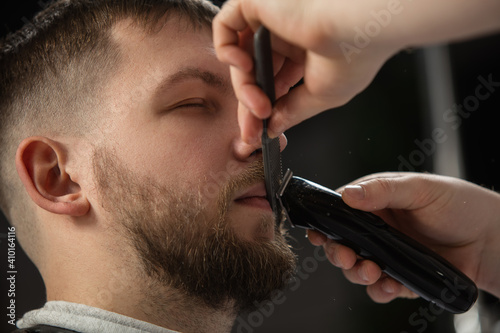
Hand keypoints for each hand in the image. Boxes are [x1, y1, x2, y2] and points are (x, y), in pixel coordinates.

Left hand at [213, 0, 499, 143]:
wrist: (363, 22)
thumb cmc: (357, 53)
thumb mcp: (321, 95)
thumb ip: (292, 110)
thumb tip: (270, 127)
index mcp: (301, 55)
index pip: (271, 87)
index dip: (260, 113)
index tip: (253, 140)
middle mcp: (284, 36)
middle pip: (252, 76)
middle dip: (247, 108)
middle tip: (245, 137)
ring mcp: (270, 18)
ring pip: (240, 57)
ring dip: (244, 88)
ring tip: (259, 107)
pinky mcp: (258, 0)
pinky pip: (228, 27)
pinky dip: (231, 55)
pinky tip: (249, 77)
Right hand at [308, 172, 499, 301]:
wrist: (492, 240)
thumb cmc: (460, 205)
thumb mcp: (420, 188)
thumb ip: (383, 190)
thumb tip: (348, 194)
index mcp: (376, 202)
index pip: (340, 211)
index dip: (326, 224)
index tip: (319, 234)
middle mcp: (378, 229)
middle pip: (343, 244)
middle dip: (339, 253)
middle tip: (346, 257)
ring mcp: (389, 254)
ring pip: (358, 268)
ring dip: (358, 274)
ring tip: (371, 272)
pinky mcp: (402, 275)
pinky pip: (382, 288)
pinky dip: (381, 290)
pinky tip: (391, 286)